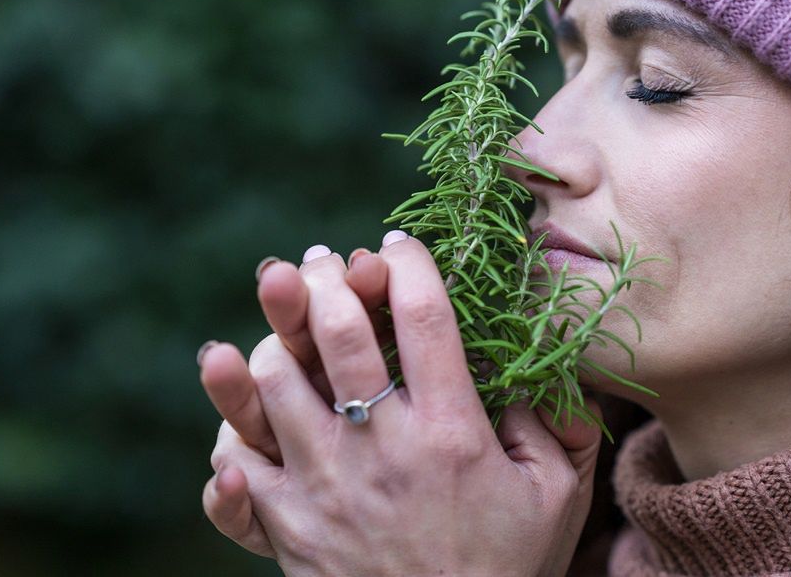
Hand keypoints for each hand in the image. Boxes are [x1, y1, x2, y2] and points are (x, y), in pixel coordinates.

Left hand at [205, 232, 602, 576]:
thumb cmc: (504, 570)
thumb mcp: (556, 498)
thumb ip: (555, 426)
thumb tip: (539, 372)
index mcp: (452, 433)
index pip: (424, 318)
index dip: (408, 265)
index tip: (397, 246)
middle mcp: (382, 448)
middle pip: (338, 332)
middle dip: (327, 279)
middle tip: (326, 262)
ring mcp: (325, 484)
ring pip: (275, 380)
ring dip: (277, 336)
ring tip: (289, 321)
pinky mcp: (285, 522)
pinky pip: (238, 456)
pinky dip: (234, 421)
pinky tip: (243, 394)